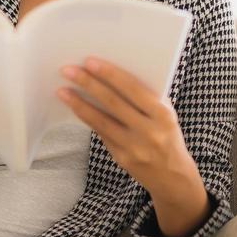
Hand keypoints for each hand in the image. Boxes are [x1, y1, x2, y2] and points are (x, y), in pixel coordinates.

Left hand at [56, 56, 200, 195]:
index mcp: (163, 114)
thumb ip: (146, 97)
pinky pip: (101, 134)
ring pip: (101, 121)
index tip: (90, 61)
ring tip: (63, 91)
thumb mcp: (165, 114)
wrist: (173, 175)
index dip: (110, 74)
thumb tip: (111, 75)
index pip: (133, 88)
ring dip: (79, 104)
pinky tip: (75, 107)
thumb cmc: (167, 135)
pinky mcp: (122, 158)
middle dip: (88, 84)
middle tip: (69, 71)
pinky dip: (88, 118)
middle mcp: (149, 131)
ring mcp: (134, 147)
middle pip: (113, 102)